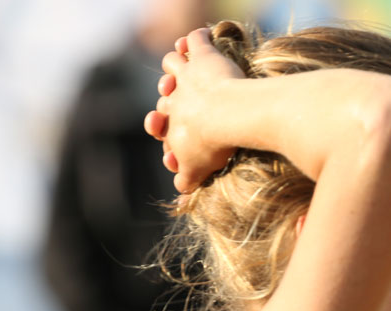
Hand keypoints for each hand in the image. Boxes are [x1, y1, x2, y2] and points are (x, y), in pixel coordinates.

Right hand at [144, 28, 243, 192]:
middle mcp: (175, 98)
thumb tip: (181, 190)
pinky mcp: (204, 57)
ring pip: (173, 65)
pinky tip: (191, 42)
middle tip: (171, 107)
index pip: (163, 130)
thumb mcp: (196, 168)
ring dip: (174, 68)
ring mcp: (188, 76)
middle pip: (166, 97)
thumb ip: (186, 178)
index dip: (165, 137)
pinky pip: (194, 41)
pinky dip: (191, 40)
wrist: (226, 115)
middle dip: (166, 103)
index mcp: (171, 126)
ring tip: (178, 76)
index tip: (173, 151)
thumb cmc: (211, 144)